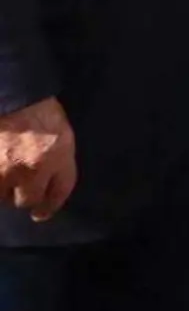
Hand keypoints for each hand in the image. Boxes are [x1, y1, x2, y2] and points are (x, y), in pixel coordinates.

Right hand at [0, 97, 76, 221]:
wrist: (13, 98)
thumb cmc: (39, 112)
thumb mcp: (61, 135)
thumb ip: (58, 162)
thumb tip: (48, 186)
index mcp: (58, 157)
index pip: (60, 191)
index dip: (51, 205)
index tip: (42, 213)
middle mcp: (32, 168)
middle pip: (28, 200)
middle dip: (26, 197)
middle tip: (21, 189)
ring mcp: (6, 170)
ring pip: (4, 197)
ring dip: (5, 190)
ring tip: (7, 175)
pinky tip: (1, 170)